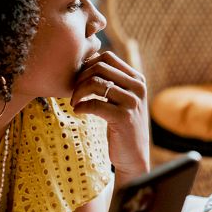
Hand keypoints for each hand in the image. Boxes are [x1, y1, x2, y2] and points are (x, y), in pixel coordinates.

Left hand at [71, 51, 150, 179]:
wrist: (134, 155)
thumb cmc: (122, 124)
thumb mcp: (123, 98)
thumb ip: (113, 80)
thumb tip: (87, 60)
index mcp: (137, 79)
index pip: (107, 57)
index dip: (88, 64)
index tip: (80, 79)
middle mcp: (137, 88)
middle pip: (100, 67)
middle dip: (81, 78)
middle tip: (74, 93)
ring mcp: (132, 102)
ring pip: (95, 84)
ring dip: (78, 92)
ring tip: (75, 102)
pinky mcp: (123, 118)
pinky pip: (94, 104)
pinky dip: (80, 106)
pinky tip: (78, 111)